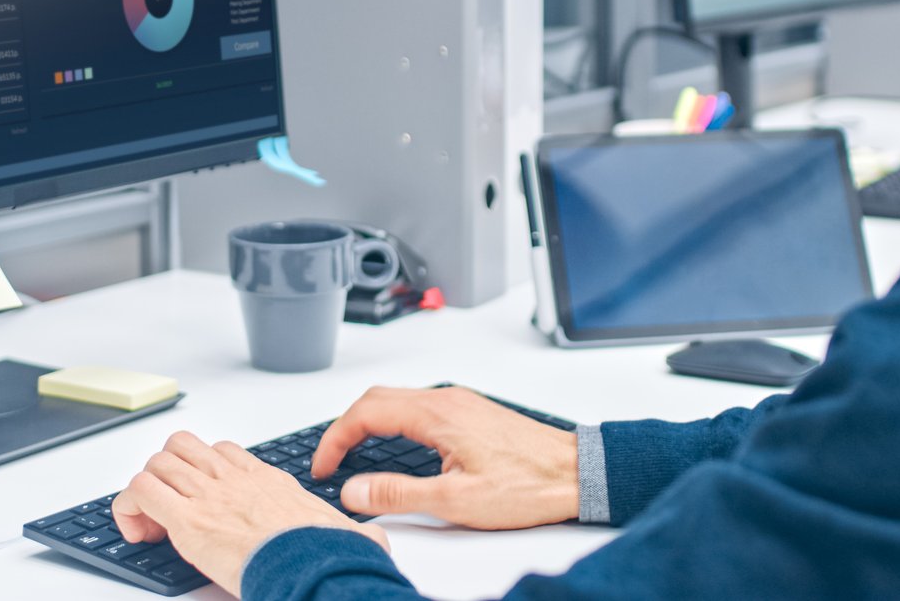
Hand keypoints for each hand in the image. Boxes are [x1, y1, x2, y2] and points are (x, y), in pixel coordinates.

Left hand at [113, 431, 387, 595]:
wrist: (314, 567)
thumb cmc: (324, 556)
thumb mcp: (344, 534)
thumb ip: (357, 531)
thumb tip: (376, 539)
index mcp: (266, 482)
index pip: (222, 453)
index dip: (202, 470)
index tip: (202, 499)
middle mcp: (234, 480)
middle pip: (183, 446)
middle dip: (167, 472)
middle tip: (169, 507)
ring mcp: (209, 495)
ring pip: (157, 462)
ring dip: (146, 489)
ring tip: (151, 523)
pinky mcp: (188, 520)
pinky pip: (140, 491)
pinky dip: (128, 508)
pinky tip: (139, 533)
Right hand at [310, 385, 579, 529]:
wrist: (576, 473)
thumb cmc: (527, 485)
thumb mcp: (456, 501)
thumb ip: (399, 494)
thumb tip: (354, 490)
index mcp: (437, 414)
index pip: (365, 413)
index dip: (335, 439)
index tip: (323, 466)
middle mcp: (447, 400)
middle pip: (377, 398)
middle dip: (345, 427)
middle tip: (330, 460)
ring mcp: (460, 403)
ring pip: (398, 400)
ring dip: (369, 422)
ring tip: (355, 454)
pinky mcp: (471, 412)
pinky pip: (418, 407)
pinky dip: (392, 422)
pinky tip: (395, 447)